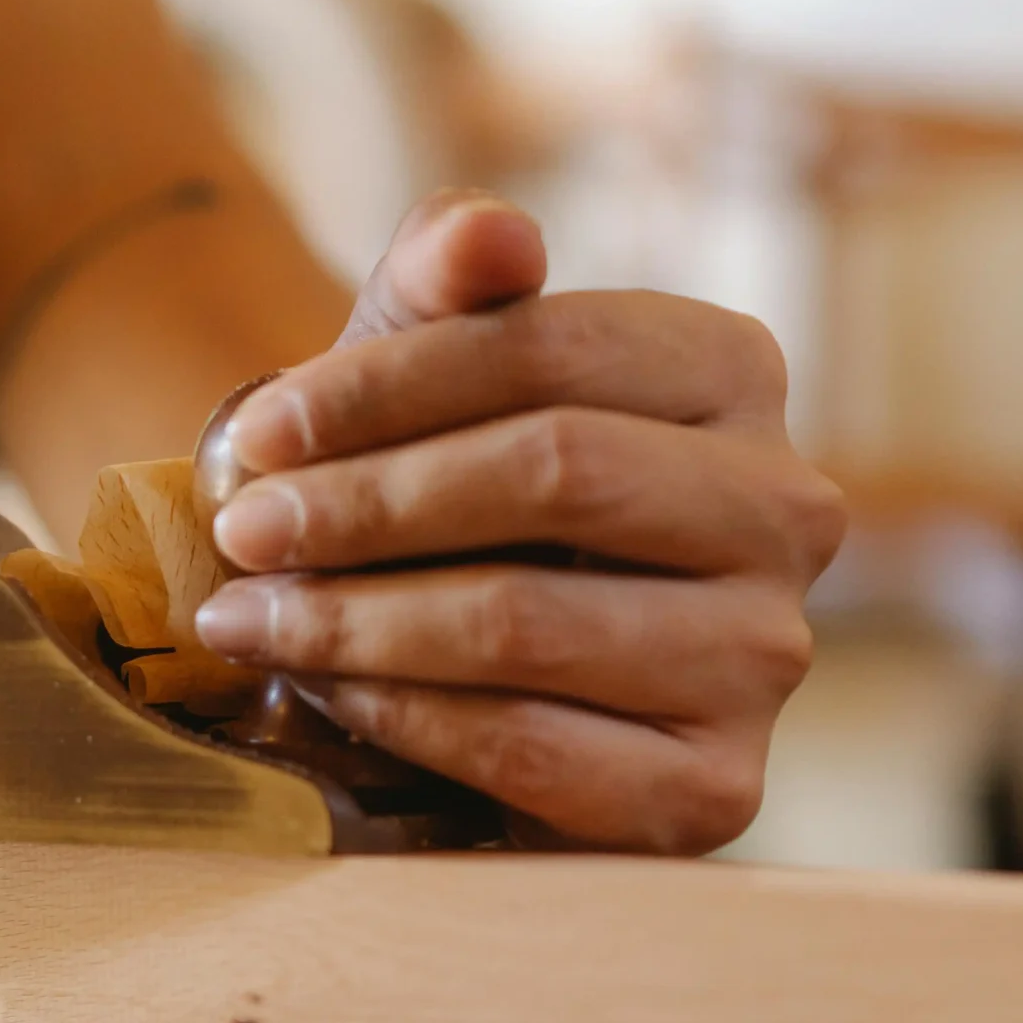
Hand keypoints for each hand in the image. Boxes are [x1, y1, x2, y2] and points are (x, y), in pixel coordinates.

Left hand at [192, 190, 846, 853]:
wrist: (449, 663)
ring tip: (246, 619)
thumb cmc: (435, 493)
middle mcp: (784, 508)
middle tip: (238, 533)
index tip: (255, 431)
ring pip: (529, 620)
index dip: (385, 386)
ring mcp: (764, 655)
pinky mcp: (715, 789)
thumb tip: (488, 233)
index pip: (553, 347)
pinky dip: (401, 716)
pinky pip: (530, 746)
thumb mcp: (418, 373)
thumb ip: (441, 280)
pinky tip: (324, 692)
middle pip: (555, 470)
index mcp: (731, 372)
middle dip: (365, 504)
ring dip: (354, 621)